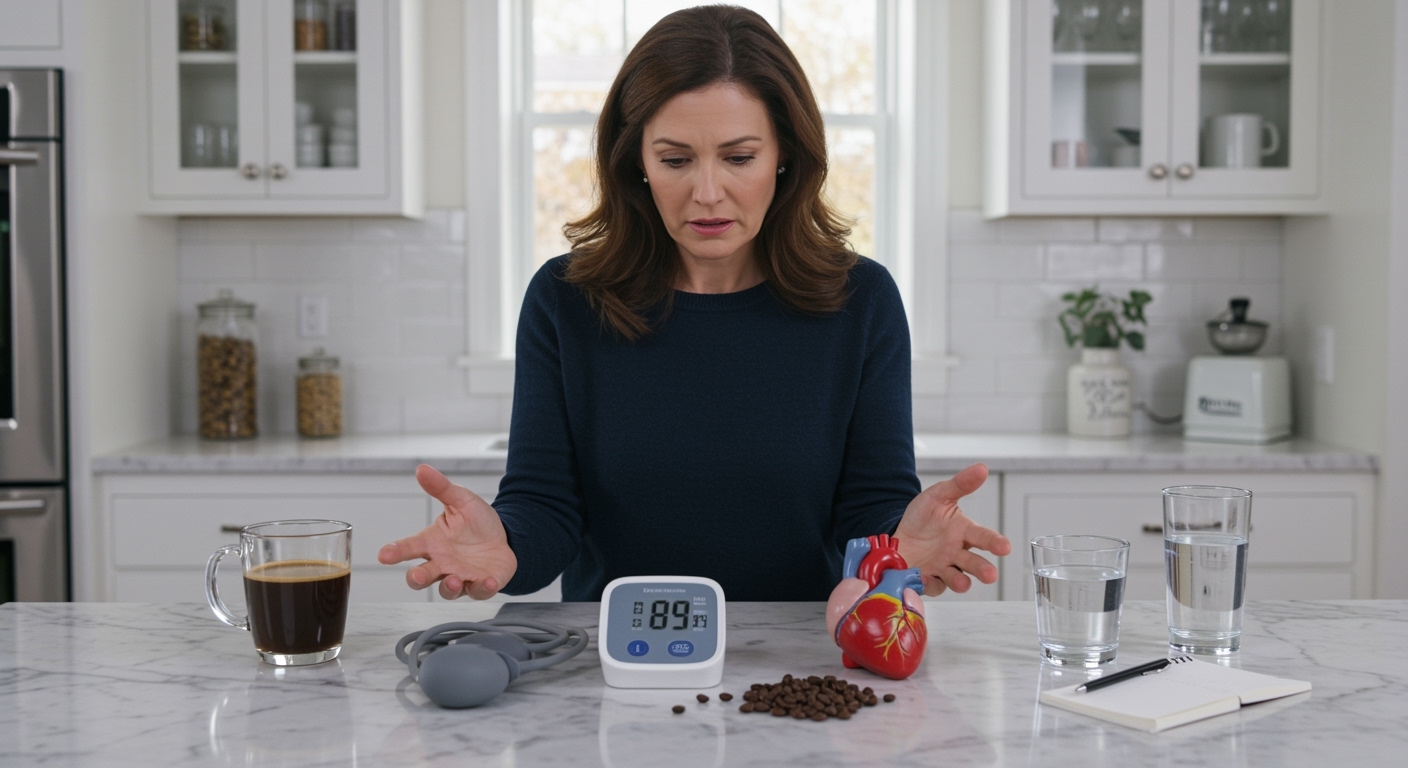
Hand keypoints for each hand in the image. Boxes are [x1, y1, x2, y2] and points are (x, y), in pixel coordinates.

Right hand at [377, 464, 517, 599]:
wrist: (507, 536)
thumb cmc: (477, 522)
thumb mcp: (461, 500)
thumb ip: (441, 488)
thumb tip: (422, 469)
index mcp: (432, 542)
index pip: (408, 547)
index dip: (395, 552)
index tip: (383, 555)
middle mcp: (442, 563)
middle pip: (421, 577)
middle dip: (416, 579)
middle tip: (416, 576)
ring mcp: (460, 576)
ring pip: (446, 589)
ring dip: (448, 587)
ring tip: (454, 579)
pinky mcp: (481, 585)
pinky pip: (479, 591)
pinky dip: (482, 588)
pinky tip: (488, 580)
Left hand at [894, 464, 1010, 595]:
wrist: (898, 533)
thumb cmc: (924, 516)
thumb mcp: (939, 496)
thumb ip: (960, 485)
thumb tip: (982, 468)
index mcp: (964, 532)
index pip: (984, 537)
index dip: (995, 542)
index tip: (1005, 547)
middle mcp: (958, 553)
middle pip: (975, 563)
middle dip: (984, 569)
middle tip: (991, 575)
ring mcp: (944, 568)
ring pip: (958, 578)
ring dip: (961, 581)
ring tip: (962, 581)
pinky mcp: (929, 579)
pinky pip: (933, 585)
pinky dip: (931, 583)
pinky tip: (926, 577)